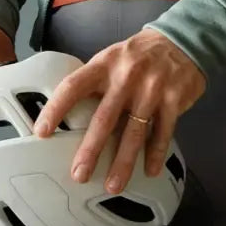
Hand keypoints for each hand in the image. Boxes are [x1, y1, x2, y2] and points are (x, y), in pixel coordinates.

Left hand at [33, 27, 205, 194]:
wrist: (182, 40)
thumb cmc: (139, 54)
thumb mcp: (112, 57)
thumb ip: (95, 81)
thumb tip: (69, 112)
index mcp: (105, 64)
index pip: (73, 86)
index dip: (56, 109)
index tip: (42, 133)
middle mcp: (127, 76)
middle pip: (104, 118)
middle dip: (91, 150)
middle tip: (80, 175)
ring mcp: (152, 88)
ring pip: (135, 132)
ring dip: (124, 162)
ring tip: (113, 185)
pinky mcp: (174, 99)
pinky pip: (163, 132)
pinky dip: (156, 153)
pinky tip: (150, 170)